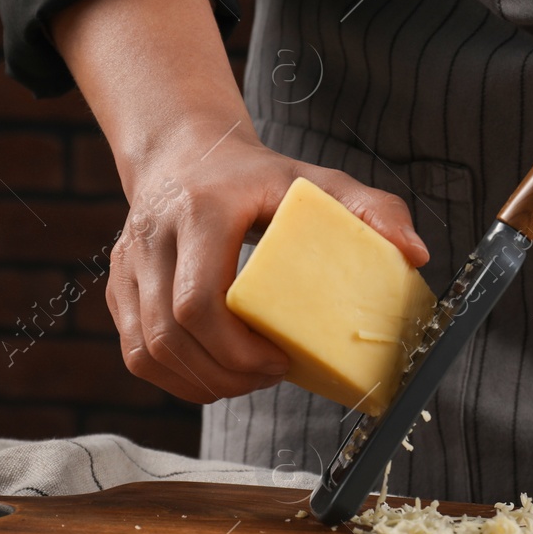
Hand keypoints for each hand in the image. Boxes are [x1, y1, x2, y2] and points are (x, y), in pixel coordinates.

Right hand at [107, 134, 428, 403]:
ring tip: (246, 381)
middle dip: (224, 374)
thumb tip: (414, 253)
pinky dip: (174, 377)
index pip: (197, 299)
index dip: (236, 348)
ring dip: (200, 382)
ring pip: (147, 351)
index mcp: (201, 209)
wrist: (187, 151)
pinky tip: (213, 376)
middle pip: (171, 334)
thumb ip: (372, 209)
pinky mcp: (117, 285)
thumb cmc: (258, 175)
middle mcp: (152, 235)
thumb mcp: (319, 180)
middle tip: (269, 377)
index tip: (279, 361)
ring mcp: (127, 262)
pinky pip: (135, 352)